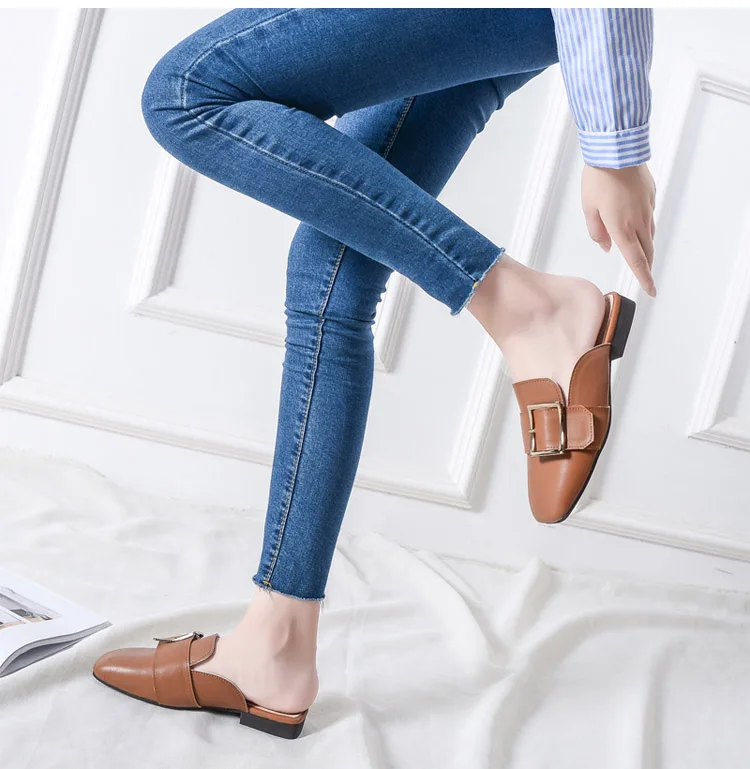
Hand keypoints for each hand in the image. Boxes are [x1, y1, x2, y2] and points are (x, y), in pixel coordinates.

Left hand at [582, 164, 656, 296]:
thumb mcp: (589, 208)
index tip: (651, 290)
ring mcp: (647, 208)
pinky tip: (636, 222)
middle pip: (646, 251)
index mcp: (621, 228)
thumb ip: (596, 231)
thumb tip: (606, 246)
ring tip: (641, 254)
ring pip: (649, 234)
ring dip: (646, 247)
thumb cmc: (599, 178)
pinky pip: (648, 216)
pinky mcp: (651, 195)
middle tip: (646, 276)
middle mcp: (638, 221)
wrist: (617, 150)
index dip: (644, 277)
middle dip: (647, 266)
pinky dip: (644, 225)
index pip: (636, 261)